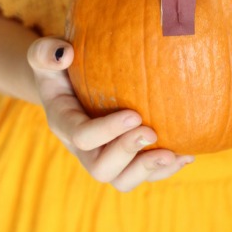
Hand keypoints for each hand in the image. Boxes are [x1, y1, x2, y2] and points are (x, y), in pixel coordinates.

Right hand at [27, 38, 193, 190]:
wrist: (66, 82)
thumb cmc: (58, 66)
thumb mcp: (45, 54)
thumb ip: (46, 52)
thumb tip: (65, 54)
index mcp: (64, 123)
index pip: (82, 136)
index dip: (107, 131)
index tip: (134, 114)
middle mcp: (82, 148)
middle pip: (100, 168)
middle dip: (127, 153)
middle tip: (151, 131)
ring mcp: (103, 155)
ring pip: (122, 180)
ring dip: (148, 170)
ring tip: (173, 153)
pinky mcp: (123, 156)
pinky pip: (142, 174)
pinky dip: (165, 169)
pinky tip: (187, 153)